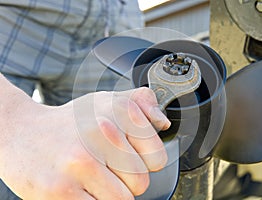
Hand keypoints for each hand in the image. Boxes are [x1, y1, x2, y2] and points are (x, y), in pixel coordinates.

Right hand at [0, 87, 169, 199]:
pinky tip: (80, 187)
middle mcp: (101, 134)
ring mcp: (80, 163)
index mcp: (118, 112)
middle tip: (104, 166)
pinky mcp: (61, 191)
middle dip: (125, 179)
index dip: (144, 161)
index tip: (127, 156)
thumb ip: (141, 105)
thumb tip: (163, 123)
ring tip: (91, 177)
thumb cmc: (71, 122)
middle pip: (140, 182)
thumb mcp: (106, 102)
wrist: (22, 133)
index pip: (157, 157)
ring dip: (109, 193)